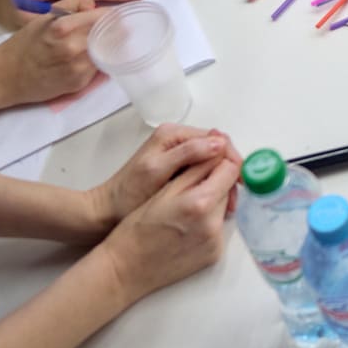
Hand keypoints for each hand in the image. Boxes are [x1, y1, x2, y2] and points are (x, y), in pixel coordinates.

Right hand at [0, 0, 107, 106]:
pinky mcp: (79, 83)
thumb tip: (95, 5)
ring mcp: (78, 68)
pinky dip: (94, 62)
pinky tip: (81, 60)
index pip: (104, 16)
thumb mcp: (45, 17)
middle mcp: (73, 48)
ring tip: (89, 45)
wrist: (5, 77)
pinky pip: (98, 68)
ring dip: (102, 47)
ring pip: (107, 51)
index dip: (107, 15)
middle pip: (109, 33)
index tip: (104, 16)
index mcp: (63, 27)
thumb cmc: (25, 43)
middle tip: (101, 30)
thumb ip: (73, 4)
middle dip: (106, 30)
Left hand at [90, 124, 239, 232]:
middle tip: (234, 197)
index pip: (215, 139)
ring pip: (212, 161)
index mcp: (174, 134)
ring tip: (227, 202)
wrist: (106, 212)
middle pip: (216, 149)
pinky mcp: (177, 167)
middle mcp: (178, 139)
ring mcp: (178, 153)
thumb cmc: (129, 194)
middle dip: (229, 170)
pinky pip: (203, 170)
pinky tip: (214, 199)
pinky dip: (212, 183)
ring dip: (222, 179)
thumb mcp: (157, 172)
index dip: (231, 158)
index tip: (240, 181)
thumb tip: (219, 142)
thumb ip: (187, 154)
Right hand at [96, 153, 240, 302]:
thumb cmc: (137, 230)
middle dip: (214, 185)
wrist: (126, 269)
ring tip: (185, 211)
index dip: (220, 162)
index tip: (211, 161)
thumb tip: (219, 152)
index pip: (230, 169)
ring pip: (223, 210)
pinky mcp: (214, 255)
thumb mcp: (165, 190)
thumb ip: (197, 168)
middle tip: (189, 190)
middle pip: (228, 190)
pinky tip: (186, 228)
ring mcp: (215, 243)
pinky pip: (218, 230)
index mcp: (200, 203)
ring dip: (212, 205)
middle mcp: (213, 225)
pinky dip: (208, 225)